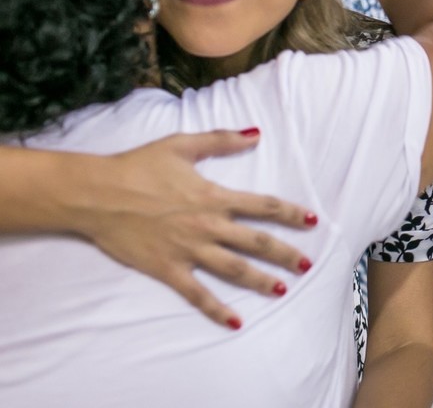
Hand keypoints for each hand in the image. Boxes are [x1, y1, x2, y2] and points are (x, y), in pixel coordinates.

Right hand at [77, 130, 316, 328]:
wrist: (97, 194)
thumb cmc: (138, 166)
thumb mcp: (182, 145)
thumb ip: (222, 140)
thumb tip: (255, 134)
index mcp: (215, 196)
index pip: (264, 206)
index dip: (291, 213)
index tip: (313, 221)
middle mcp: (208, 225)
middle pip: (257, 242)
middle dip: (285, 254)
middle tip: (307, 264)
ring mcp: (189, 250)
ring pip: (235, 269)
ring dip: (261, 281)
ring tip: (282, 289)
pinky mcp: (168, 269)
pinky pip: (197, 294)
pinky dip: (217, 310)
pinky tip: (235, 321)